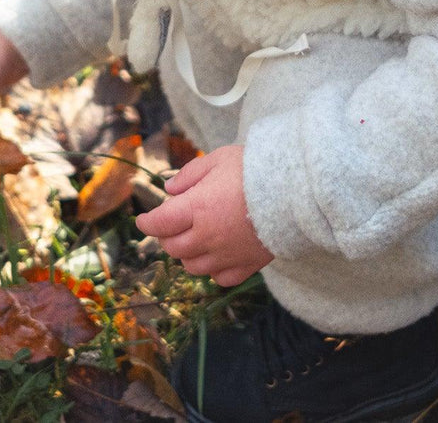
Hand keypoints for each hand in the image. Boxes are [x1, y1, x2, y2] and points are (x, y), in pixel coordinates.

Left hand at [135, 145, 273, 286]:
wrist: (294, 191)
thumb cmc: (254, 170)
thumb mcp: (218, 159)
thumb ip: (190, 174)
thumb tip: (170, 189)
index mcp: (196, 209)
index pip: (159, 223)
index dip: (147, 222)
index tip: (143, 220)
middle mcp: (207, 237)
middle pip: (173, 247)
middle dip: (166, 237)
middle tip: (170, 227)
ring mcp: (226, 255)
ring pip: (193, 267)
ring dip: (187, 255)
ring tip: (192, 241)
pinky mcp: (247, 265)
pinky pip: (220, 278)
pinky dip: (213, 271)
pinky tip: (216, 257)